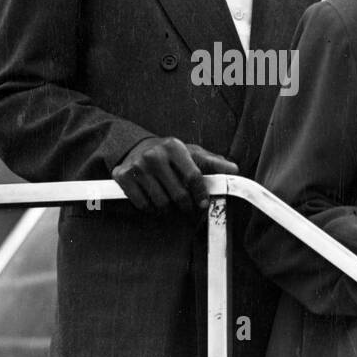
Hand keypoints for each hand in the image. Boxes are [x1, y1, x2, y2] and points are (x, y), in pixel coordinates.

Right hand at [111, 136, 238, 212]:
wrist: (136, 147)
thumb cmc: (169, 154)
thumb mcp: (191, 154)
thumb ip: (212, 162)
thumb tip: (234, 170)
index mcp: (174, 147)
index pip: (193, 177)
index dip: (201, 194)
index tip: (203, 204)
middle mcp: (154, 155)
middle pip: (178, 195)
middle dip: (185, 206)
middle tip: (186, 207)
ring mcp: (137, 166)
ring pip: (160, 203)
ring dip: (168, 209)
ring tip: (169, 204)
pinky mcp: (122, 176)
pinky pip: (142, 205)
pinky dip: (150, 209)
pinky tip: (153, 201)